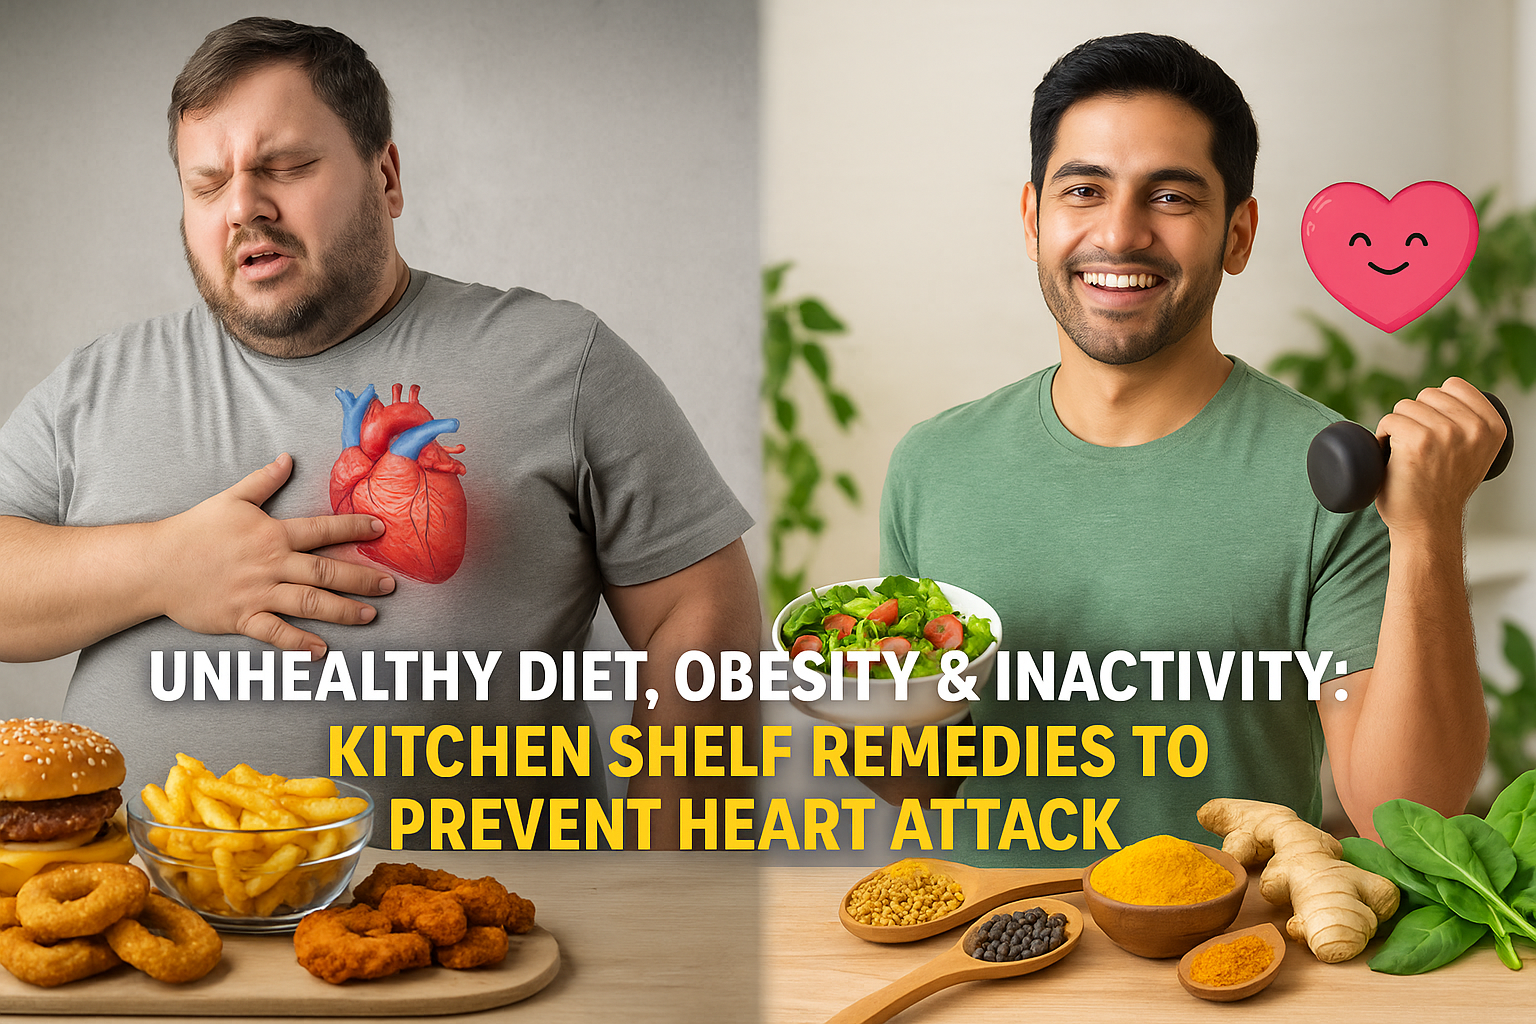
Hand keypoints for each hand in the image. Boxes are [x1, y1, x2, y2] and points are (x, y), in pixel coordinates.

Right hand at [147, 454, 395, 655]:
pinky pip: (275, 633)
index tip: (381, 530)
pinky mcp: (242, 617)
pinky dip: (299, 643)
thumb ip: (264, 481)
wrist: (156, 564)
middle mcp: (271, 564)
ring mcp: (258, 593)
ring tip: (370, 615)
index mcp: (272, 534)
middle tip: (391, 585)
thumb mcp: (231, 499)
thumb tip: (288, 458)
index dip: (354, 528)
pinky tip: (321, 651)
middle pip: (327, 570)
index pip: (323, 529)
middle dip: (362, 578)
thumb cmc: (194, 530)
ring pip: (309, 602)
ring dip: (343, 611)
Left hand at [1373, 378, 1507, 535]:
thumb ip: (1470, 424)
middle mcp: (1473, 428)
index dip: (1435, 403)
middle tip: (1418, 448)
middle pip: (1427, 395)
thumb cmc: (1443, 489)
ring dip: (1397, 426)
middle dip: (1415, 416)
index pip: (1455, 386)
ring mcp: (1446, 433)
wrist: (1428, 525)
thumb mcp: (1474, 452)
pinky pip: (1389, 420)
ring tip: (1405, 453)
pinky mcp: (1417, 442)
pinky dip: (1381, 435)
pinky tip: (1390, 455)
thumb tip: (1444, 392)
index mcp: (1493, 427)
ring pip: (1405, 406)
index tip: (1433, 428)